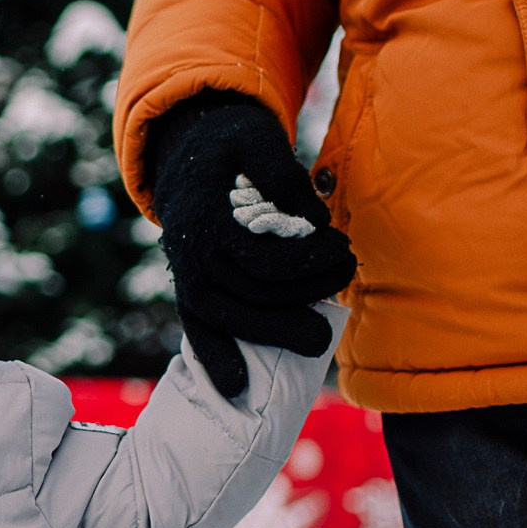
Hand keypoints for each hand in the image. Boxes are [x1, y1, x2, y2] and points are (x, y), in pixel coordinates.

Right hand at [146, 91, 355, 398]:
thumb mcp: (254, 139)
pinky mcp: (191, 291)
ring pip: (229, 321)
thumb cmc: (229, 146)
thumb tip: (312, 219)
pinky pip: (197, 331)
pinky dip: (215, 358)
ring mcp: (188, 277)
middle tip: (342, 289)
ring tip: (318, 338)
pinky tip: (234, 388)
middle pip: (251, 298)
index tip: (342, 248)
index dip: (310, 261)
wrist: (184, 155)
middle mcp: (192, 255)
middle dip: (301, 303)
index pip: (265, 260)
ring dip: (274, 332)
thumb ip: (280, 173)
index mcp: (206, 219)